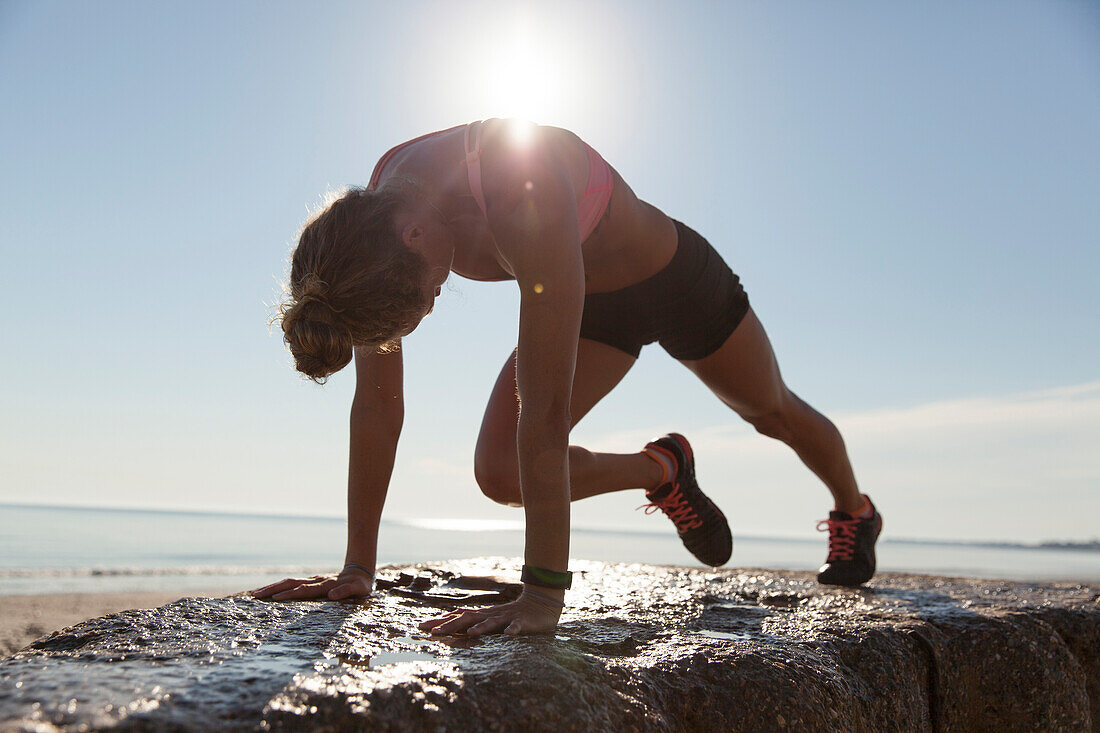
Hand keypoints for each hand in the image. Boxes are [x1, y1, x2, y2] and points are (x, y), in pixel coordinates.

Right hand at [250, 567, 372, 600]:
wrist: (360, 572)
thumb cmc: (360, 585)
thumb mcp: (359, 590)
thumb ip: (346, 591)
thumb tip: (332, 595)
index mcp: (326, 584)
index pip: (305, 590)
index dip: (291, 594)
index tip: (276, 598)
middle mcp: (316, 581)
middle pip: (292, 584)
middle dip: (273, 589)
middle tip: (256, 595)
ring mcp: (312, 580)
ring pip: (289, 582)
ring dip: (273, 587)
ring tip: (256, 594)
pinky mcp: (311, 582)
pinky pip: (292, 584)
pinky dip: (279, 587)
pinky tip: (268, 592)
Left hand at [417, 593, 561, 636]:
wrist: (540, 604)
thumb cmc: (513, 614)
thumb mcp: (491, 618)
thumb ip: (474, 620)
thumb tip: (453, 619)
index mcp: (483, 615)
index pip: (458, 617)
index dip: (441, 621)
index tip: (422, 627)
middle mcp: (491, 615)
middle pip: (468, 619)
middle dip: (451, 625)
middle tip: (434, 632)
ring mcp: (506, 618)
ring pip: (491, 623)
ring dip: (480, 628)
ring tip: (469, 633)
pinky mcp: (522, 622)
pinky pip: (517, 626)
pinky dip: (512, 630)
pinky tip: (509, 634)